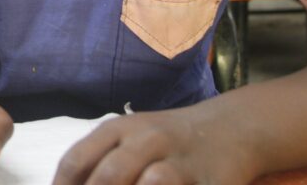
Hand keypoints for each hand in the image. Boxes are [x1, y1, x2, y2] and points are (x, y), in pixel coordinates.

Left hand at [52, 109, 254, 184]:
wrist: (230, 127)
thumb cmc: (166, 141)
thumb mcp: (129, 140)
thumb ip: (98, 163)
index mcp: (117, 130)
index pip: (76, 161)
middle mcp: (146, 139)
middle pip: (109, 176)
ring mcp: (179, 159)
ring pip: (150, 183)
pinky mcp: (211, 179)